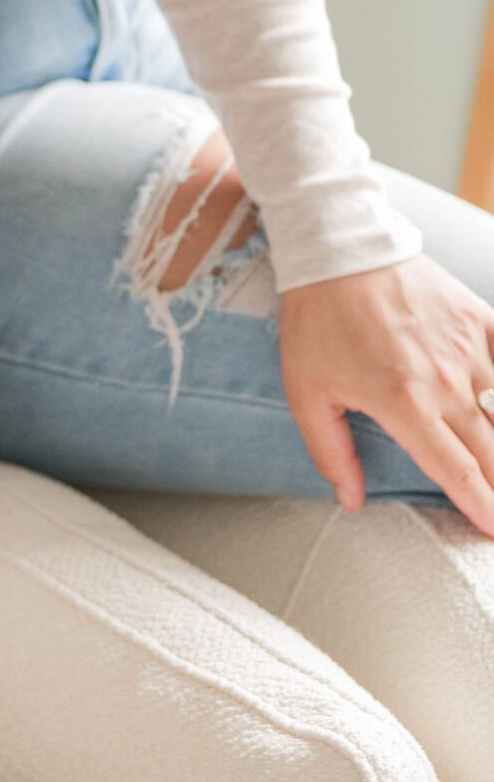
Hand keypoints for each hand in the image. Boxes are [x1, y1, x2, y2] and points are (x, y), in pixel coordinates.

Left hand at [279, 254, 493, 531]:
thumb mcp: (306, 392)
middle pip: (493, 451)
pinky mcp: (479, 319)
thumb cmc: (317, 322)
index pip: (457, 472)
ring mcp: (470, 349)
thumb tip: (351, 501)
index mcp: (406, 406)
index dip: (482, 508)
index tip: (493, 533)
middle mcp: (449, 382)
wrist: (339, 249)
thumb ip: (331, 452)